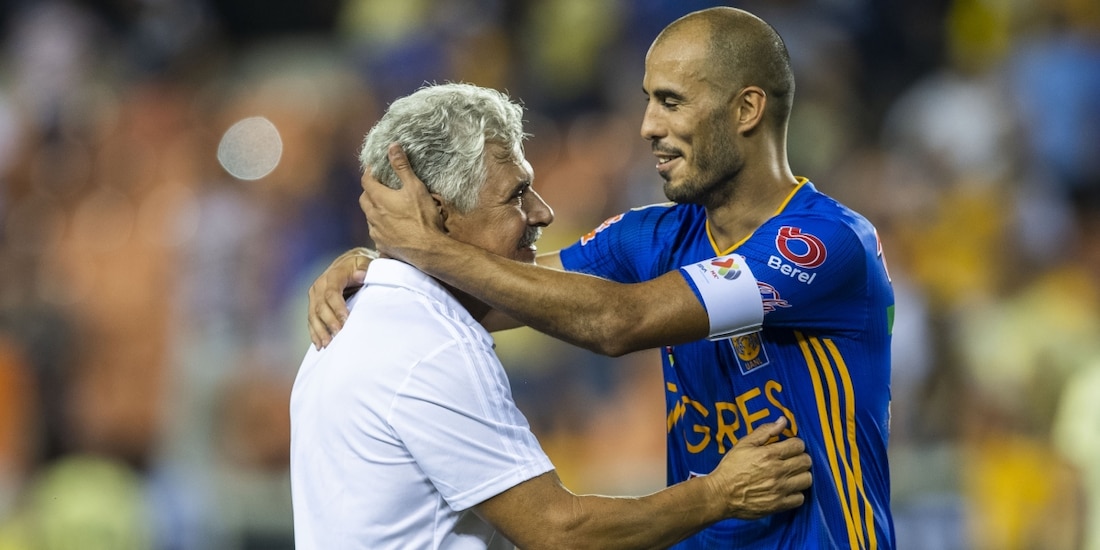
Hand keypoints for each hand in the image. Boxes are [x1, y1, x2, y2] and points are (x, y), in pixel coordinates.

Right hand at [307, 248, 373, 348]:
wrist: (349, 263)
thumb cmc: (360, 265)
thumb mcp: (366, 262)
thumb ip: (365, 268)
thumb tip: (361, 275)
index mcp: (333, 275)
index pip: (332, 293)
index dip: (337, 308)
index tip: (346, 320)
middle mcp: (320, 285)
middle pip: (321, 306)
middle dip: (329, 322)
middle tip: (338, 336)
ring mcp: (315, 295)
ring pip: (313, 315)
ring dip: (320, 331)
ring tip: (327, 344)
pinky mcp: (314, 304)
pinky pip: (311, 320)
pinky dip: (314, 333)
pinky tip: (319, 344)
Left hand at [359, 143, 446, 262]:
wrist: (428, 250)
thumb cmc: (423, 218)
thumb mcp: (415, 187)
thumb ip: (402, 167)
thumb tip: (392, 147)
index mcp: (379, 199)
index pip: (366, 181)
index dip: (369, 173)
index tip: (375, 169)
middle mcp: (373, 215)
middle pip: (364, 199)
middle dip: (369, 191)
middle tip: (380, 187)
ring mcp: (376, 232)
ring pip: (369, 217)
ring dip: (374, 210)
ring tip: (386, 207)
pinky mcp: (382, 245)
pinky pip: (376, 233)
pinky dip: (380, 226)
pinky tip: (391, 227)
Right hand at [705, 417, 811, 518]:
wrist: (720, 494)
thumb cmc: (730, 468)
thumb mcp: (743, 444)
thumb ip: (765, 431)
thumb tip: (783, 421)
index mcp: (769, 454)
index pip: (798, 445)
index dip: (795, 444)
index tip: (789, 447)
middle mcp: (777, 471)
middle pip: (806, 461)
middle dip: (800, 458)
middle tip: (791, 460)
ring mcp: (779, 489)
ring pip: (807, 479)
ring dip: (801, 475)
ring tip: (791, 475)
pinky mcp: (778, 504)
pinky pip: (800, 498)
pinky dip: (796, 493)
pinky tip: (787, 489)